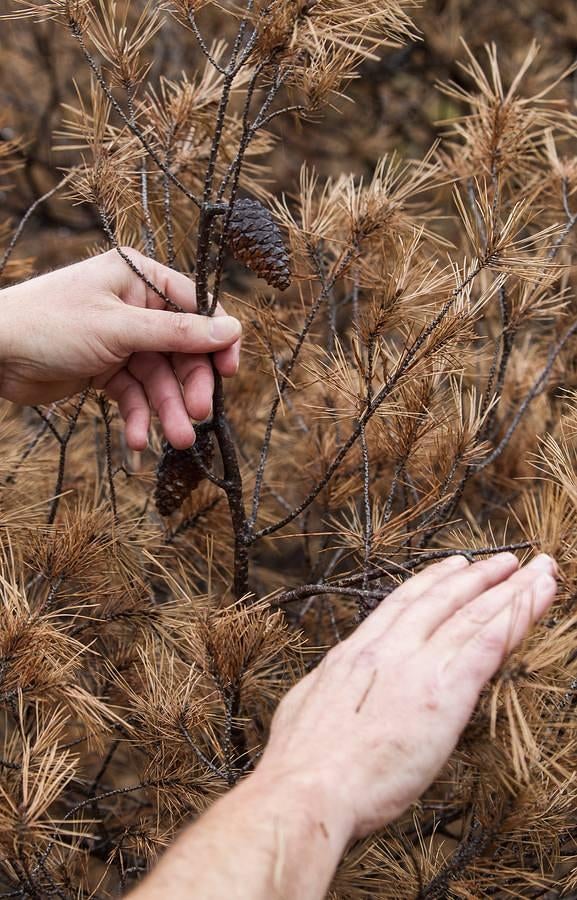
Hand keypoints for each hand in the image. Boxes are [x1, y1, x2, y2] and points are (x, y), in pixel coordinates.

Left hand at [0, 249, 241, 449]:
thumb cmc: (49, 324)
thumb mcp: (119, 328)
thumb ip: (177, 332)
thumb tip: (232, 330)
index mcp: (139, 278)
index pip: (195, 306)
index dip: (216, 340)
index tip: (230, 372)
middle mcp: (135, 306)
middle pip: (181, 350)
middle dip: (188, 387)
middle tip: (197, 417)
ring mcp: (121, 340)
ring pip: (158, 379)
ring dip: (166, 411)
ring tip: (175, 440)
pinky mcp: (106, 369)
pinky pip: (133, 395)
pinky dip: (137, 417)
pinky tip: (137, 441)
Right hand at [257, 552, 557, 838]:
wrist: (308, 788)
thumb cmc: (300, 762)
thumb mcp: (306, 705)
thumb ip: (332, 686)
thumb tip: (335, 682)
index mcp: (356, 653)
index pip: (403, 603)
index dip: (434, 581)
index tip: (455, 565)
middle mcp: (389, 651)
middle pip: (444, 601)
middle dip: (479, 576)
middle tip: (507, 560)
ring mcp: (417, 670)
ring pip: (473, 618)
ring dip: (509, 593)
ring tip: (537, 575)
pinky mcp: (444, 698)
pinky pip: (486, 649)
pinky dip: (513, 623)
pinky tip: (532, 606)